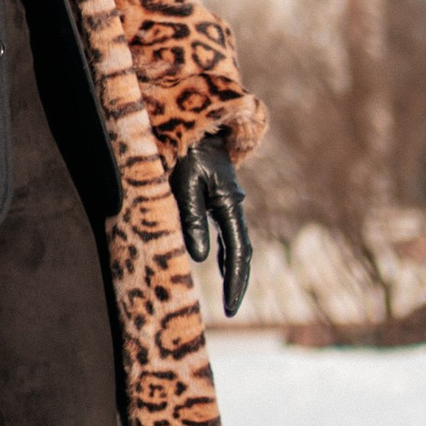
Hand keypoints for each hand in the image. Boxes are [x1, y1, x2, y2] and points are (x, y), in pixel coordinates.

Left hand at [170, 137, 251, 317]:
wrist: (191, 116)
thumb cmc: (183, 147)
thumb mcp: (183, 182)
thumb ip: (192, 218)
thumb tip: (202, 259)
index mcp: (229, 203)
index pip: (238, 253)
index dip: (235, 282)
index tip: (231, 308)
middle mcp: (233, 203)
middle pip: (242, 250)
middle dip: (238, 280)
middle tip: (231, 309)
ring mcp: (227, 198)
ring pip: (237, 239)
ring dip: (234, 267)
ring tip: (230, 294)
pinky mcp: (218, 193)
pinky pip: (228, 229)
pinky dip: (227, 249)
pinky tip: (220, 261)